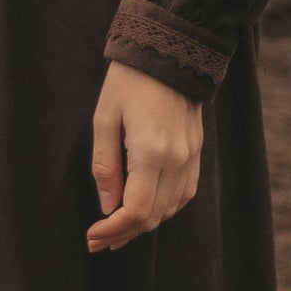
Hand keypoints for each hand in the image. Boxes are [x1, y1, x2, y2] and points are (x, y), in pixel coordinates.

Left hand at [87, 61, 203, 251]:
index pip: (135, 211)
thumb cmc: (129, 80)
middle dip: (124, 233)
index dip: (113, 230)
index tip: (93, 236)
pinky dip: (164, 207)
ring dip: (143, 223)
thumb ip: (105, 166)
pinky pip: (184, 192)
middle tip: (98, 240)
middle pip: (153, 216)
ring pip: (170, 209)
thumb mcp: (105, 118)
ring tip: (116, 227)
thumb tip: (107, 206)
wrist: (169, 50)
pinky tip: (146, 207)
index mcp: (151, 152)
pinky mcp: (197, 150)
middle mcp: (177, 160)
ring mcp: (191, 156)